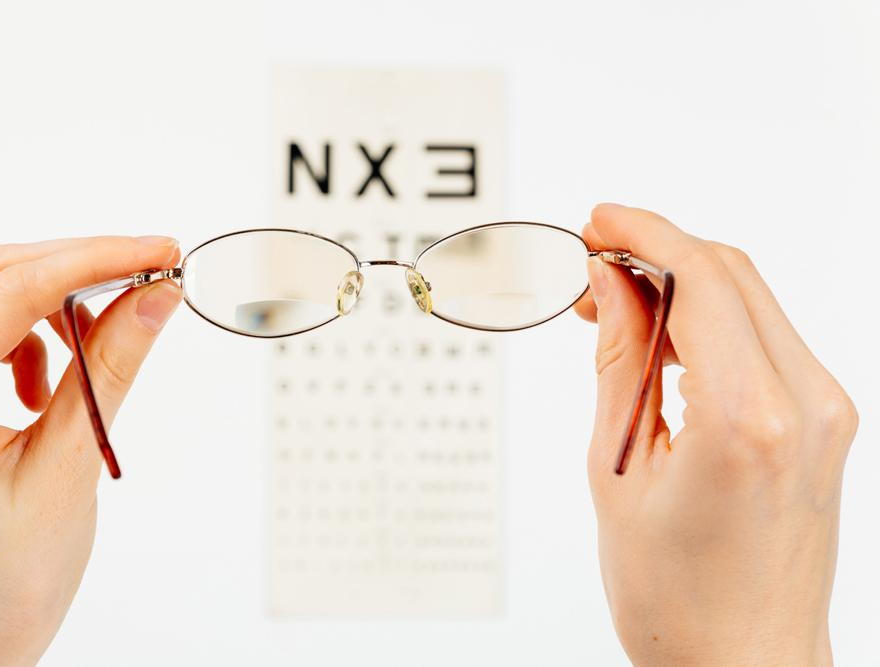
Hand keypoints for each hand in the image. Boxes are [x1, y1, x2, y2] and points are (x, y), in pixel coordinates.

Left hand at [0, 236, 181, 664]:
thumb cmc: (3, 579)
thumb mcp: (71, 467)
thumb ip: (112, 369)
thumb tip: (155, 298)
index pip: (13, 288)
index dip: (99, 258)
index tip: (161, 252)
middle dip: (80, 265)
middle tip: (154, 273)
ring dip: (52, 302)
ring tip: (102, 348)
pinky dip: (26, 335)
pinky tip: (48, 387)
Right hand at [575, 204, 857, 665]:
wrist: (745, 663)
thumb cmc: (676, 596)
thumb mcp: (620, 470)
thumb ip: (620, 361)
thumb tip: (611, 284)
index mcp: (746, 420)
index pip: (702, 278)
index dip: (644, 234)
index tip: (597, 223)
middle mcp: (804, 404)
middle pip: (732, 275)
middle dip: (657, 251)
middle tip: (591, 263)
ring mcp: (825, 411)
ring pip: (750, 299)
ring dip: (680, 284)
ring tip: (612, 309)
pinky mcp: (824, 421)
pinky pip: (764, 337)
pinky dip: (709, 319)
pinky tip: (659, 339)